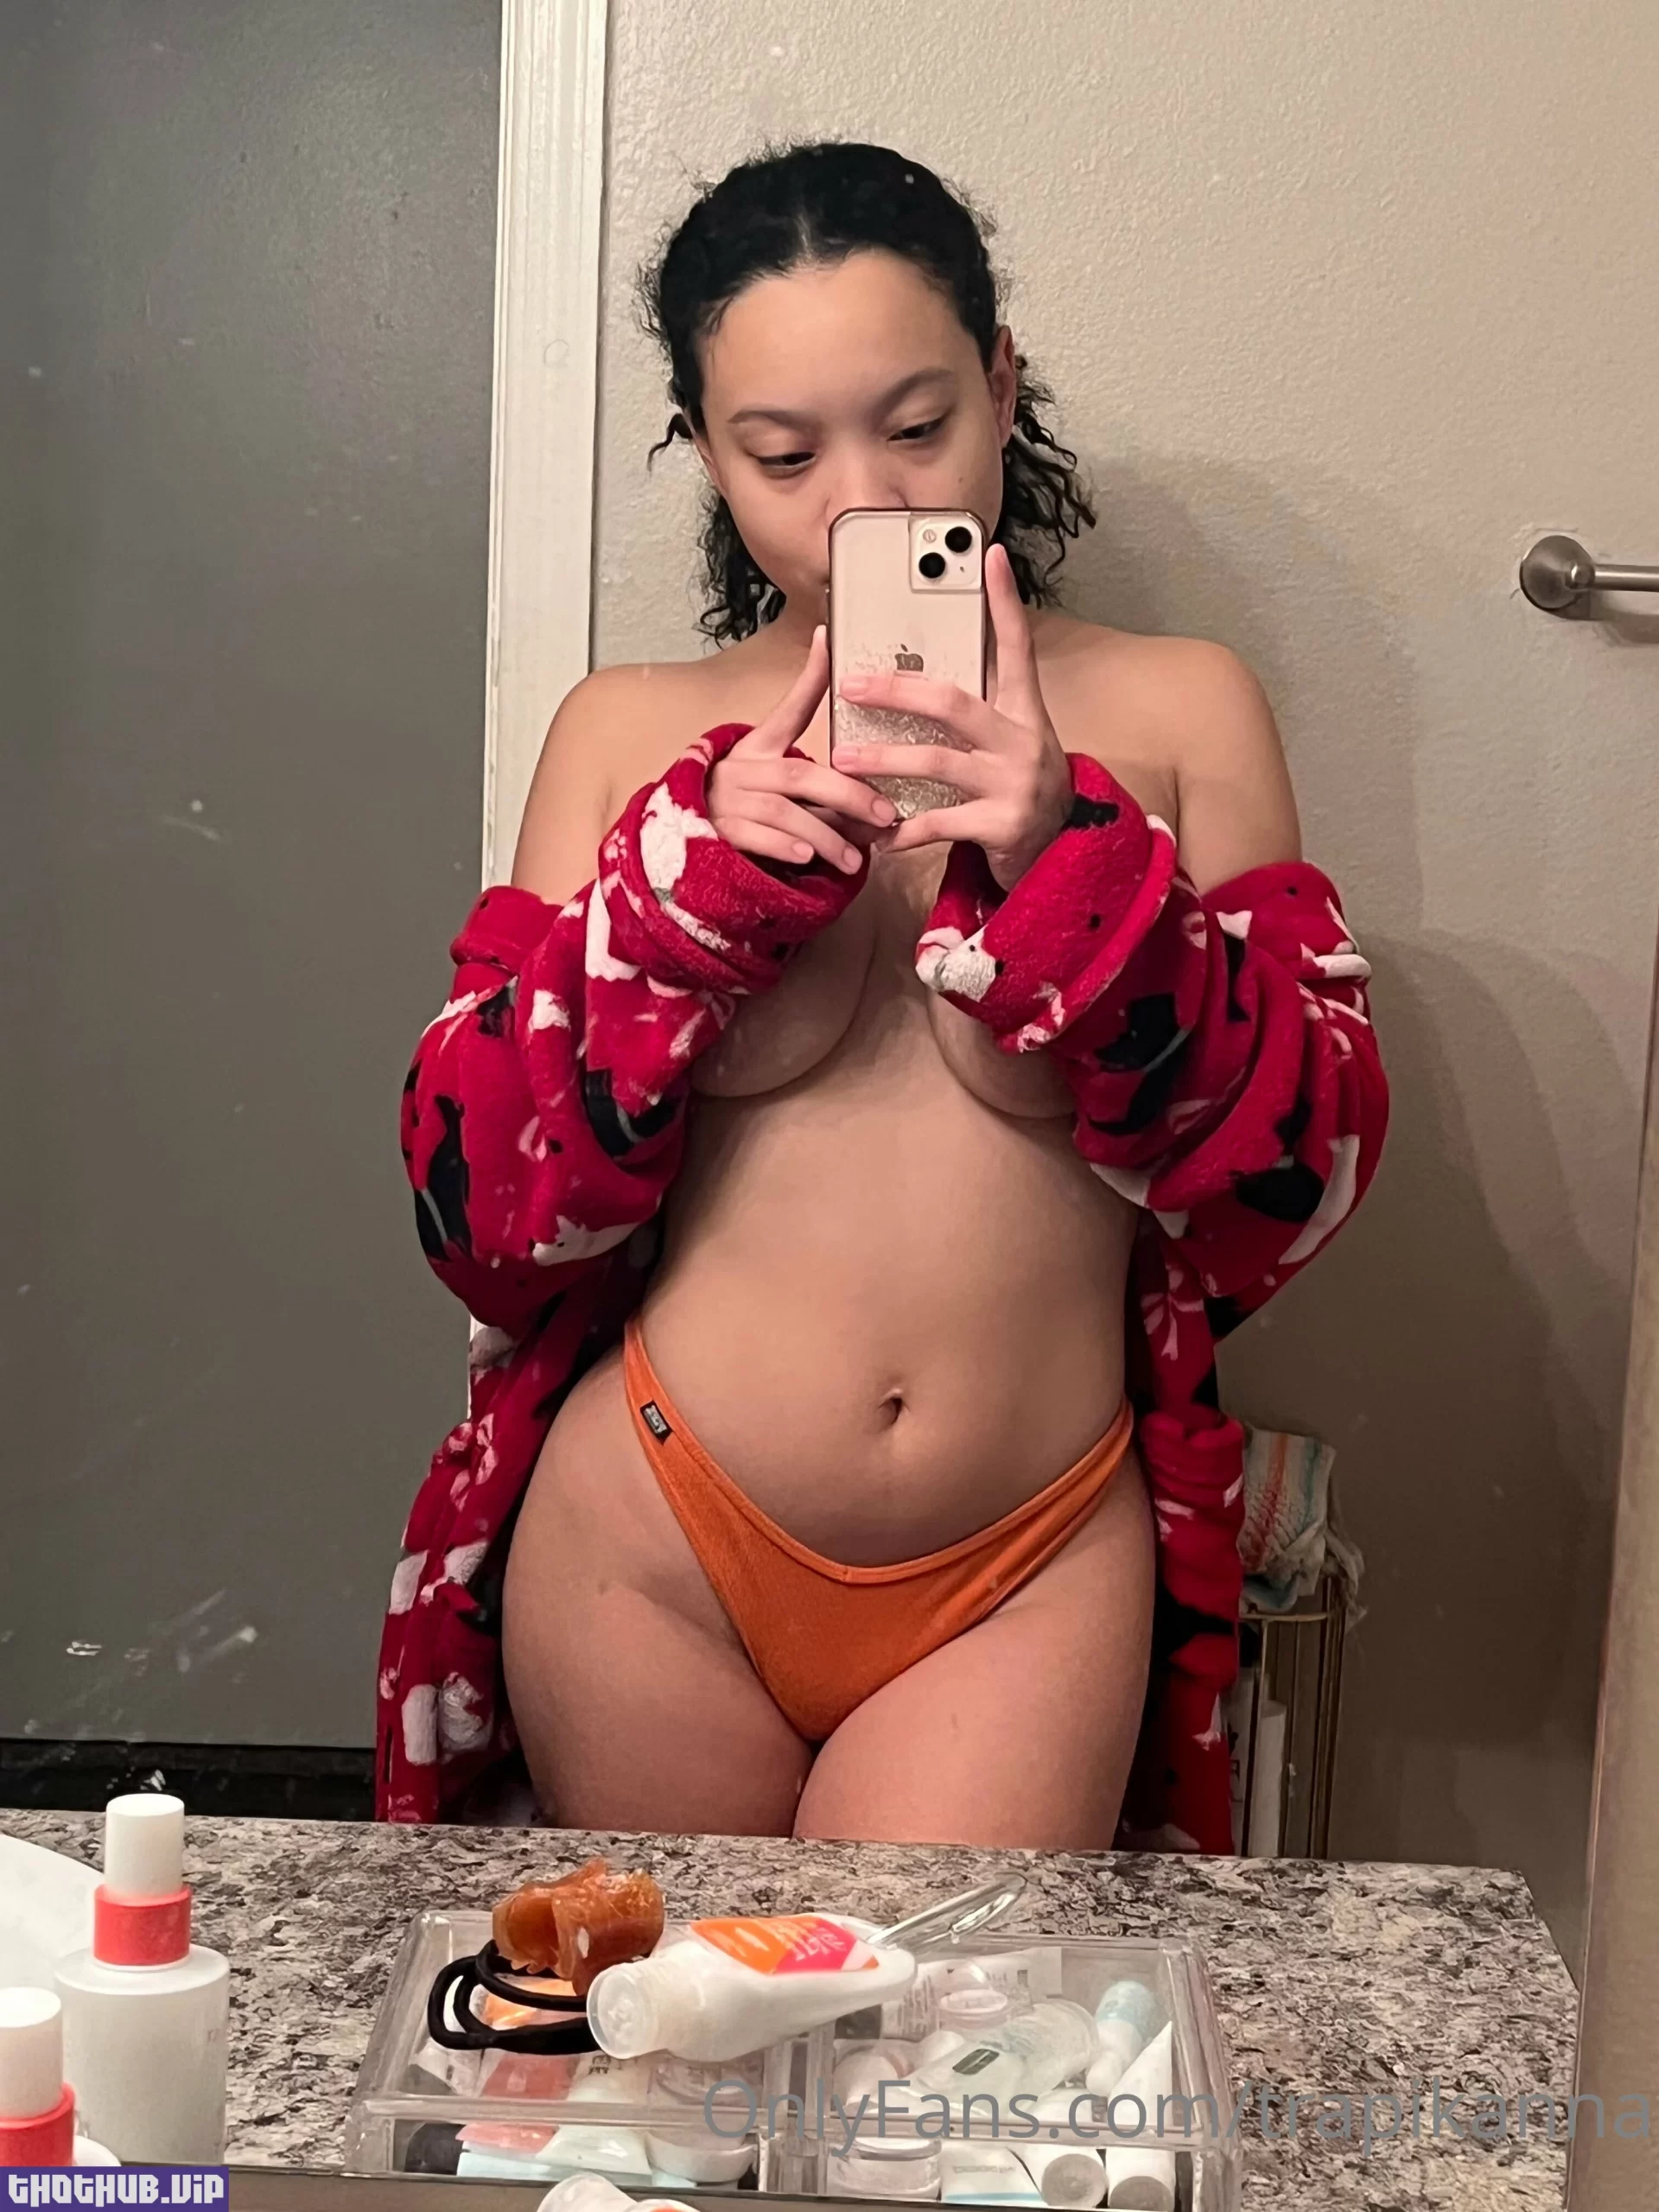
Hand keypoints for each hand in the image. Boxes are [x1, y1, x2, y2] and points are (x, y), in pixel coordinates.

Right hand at [708, 625, 896, 873]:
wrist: (690, 840)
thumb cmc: (751, 809)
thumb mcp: (780, 784)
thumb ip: (821, 780)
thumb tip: (876, 782)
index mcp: (759, 747)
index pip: (790, 708)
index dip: (810, 676)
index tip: (828, 640)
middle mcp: (742, 768)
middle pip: (800, 774)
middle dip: (849, 794)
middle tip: (884, 814)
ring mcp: (728, 800)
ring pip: (784, 812)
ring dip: (825, 835)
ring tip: (854, 858)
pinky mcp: (719, 832)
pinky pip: (755, 838)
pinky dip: (784, 846)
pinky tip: (808, 857)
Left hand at [831, 543, 1071, 889]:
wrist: (1061, 852)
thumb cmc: (1018, 786)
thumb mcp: (1010, 739)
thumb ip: (976, 708)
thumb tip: (918, 674)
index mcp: (1024, 710)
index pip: (1016, 645)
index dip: (1004, 600)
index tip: (989, 554)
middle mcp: (1022, 740)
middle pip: (954, 702)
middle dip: (896, 691)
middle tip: (850, 685)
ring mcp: (1014, 783)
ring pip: (937, 762)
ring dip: (883, 760)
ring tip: (844, 760)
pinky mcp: (1003, 826)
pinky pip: (938, 823)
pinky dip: (901, 830)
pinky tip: (876, 835)